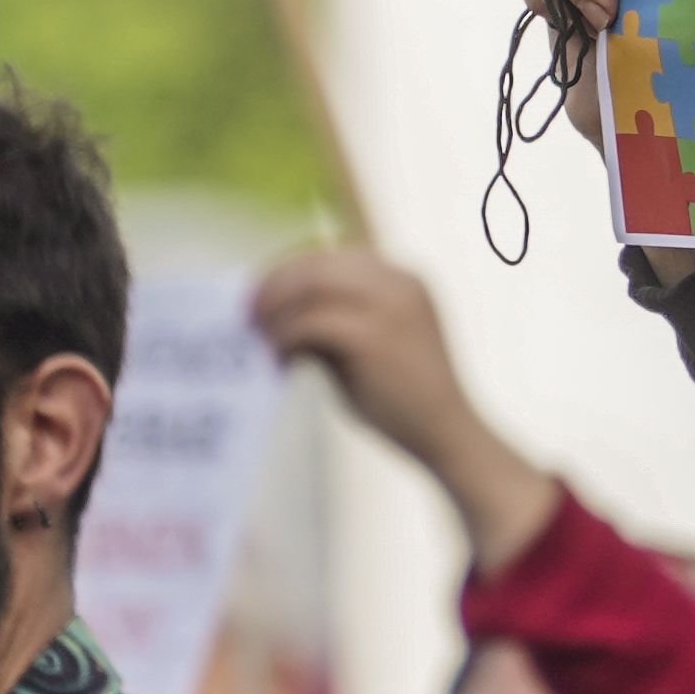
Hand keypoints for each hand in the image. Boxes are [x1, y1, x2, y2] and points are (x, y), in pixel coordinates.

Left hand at [254, 249, 561, 570]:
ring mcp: (389, 304)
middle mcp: (399, 282)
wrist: (448, 436)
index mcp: (404, 279)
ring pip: (310, 285)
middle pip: (317, 263)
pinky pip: (309, 322)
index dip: (290, 270)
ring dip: (275, 309)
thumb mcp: (372, 346)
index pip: (333, 257)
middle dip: (274, 284)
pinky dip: (285, 338)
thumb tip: (277, 313)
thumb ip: (336, 322)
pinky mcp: (372, 334)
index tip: (260, 293)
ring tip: (257, 336)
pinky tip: (279, 362)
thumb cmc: (406, 401)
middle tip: (246, 313)